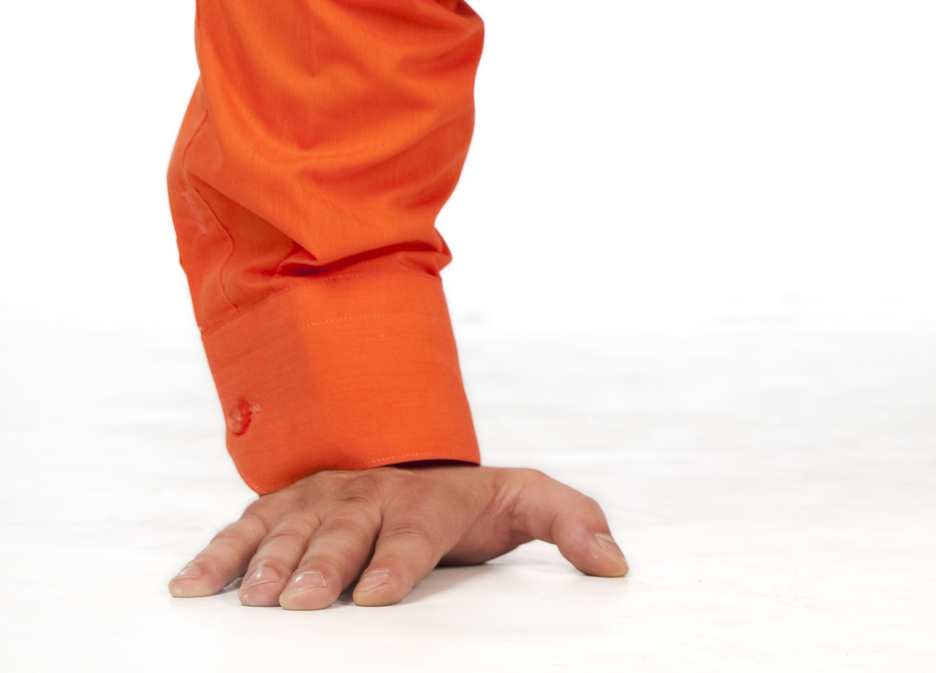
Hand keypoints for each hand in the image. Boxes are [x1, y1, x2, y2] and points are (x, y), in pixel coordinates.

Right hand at [167, 463, 626, 608]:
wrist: (421, 461)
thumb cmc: (475, 499)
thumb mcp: (532, 503)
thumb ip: (575, 526)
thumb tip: (616, 564)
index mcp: (430, 500)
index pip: (415, 532)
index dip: (398, 562)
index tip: (380, 594)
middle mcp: (371, 494)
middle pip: (345, 533)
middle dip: (325, 565)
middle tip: (305, 601)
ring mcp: (323, 498)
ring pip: (290, 529)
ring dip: (269, 563)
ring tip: (255, 597)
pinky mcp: (284, 508)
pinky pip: (245, 529)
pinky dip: (216, 556)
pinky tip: (191, 588)